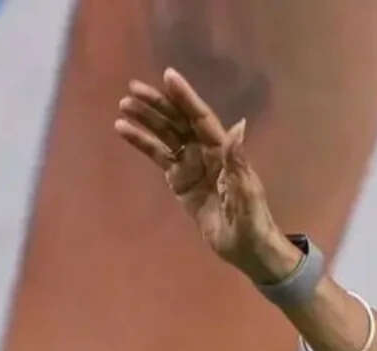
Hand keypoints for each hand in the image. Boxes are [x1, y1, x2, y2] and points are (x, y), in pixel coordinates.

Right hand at [113, 69, 300, 284]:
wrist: (246, 248)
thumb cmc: (252, 222)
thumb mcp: (247, 194)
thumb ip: (239, 162)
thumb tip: (239, 126)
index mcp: (224, 152)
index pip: (201, 119)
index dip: (186, 98)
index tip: (169, 76)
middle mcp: (207, 152)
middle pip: (179, 122)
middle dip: (158, 104)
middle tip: (133, 89)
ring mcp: (192, 165)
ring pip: (166, 136)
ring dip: (146, 120)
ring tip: (124, 106)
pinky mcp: (180, 181)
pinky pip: (159, 157)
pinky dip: (142, 143)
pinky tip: (124, 130)